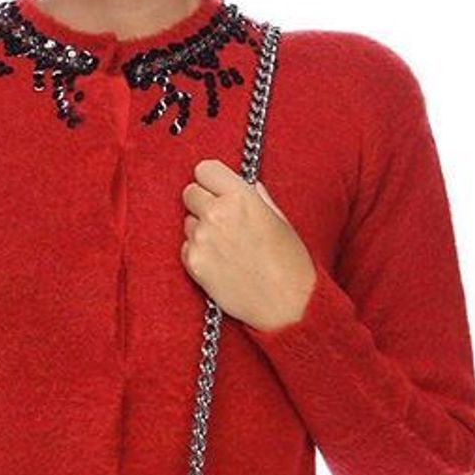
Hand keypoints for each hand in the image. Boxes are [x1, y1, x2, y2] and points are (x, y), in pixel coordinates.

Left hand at [180, 158, 316, 332]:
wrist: (284, 305)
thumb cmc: (289, 263)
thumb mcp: (280, 220)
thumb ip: (257, 198)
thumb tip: (246, 186)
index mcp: (240, 197)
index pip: (205, 169)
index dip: (211, 180)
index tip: (217, 190)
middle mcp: (217, 214)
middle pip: (189, 192)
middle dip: (203, 202)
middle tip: (221, 220)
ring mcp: (202, 239)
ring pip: (187, 221)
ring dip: (200, 229)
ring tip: (226, 247)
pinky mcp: (193, 263)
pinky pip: (185, 247)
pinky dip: (197, 252)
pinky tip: (220, 263)